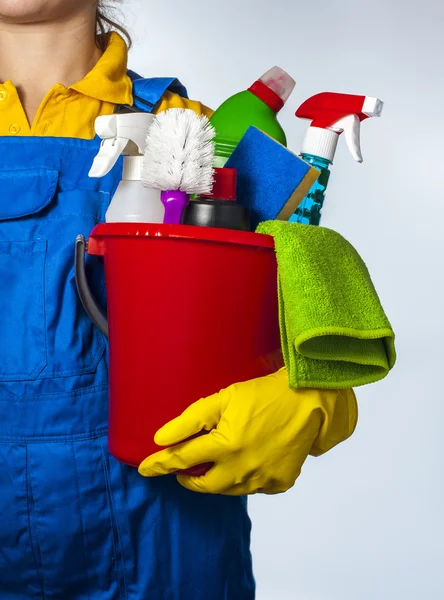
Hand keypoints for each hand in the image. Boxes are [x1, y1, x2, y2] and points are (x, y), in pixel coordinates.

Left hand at [139, 369, 357, 495]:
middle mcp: (242, 469)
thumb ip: (190, 420)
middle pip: (203, 484)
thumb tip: (161, 438)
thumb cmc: (263, 394)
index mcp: (225, 446)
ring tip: (213, 465)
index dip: (160, 464)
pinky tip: (245, 463)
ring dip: (215, 479)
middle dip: (188, 478)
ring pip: (227, 490)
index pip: (182, 460)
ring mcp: (263, 479)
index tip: (145, 469)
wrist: (309, 400)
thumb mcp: (223, 398)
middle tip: (182, 470)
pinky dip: (243, 479)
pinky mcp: (280, 483)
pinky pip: (253, 488)